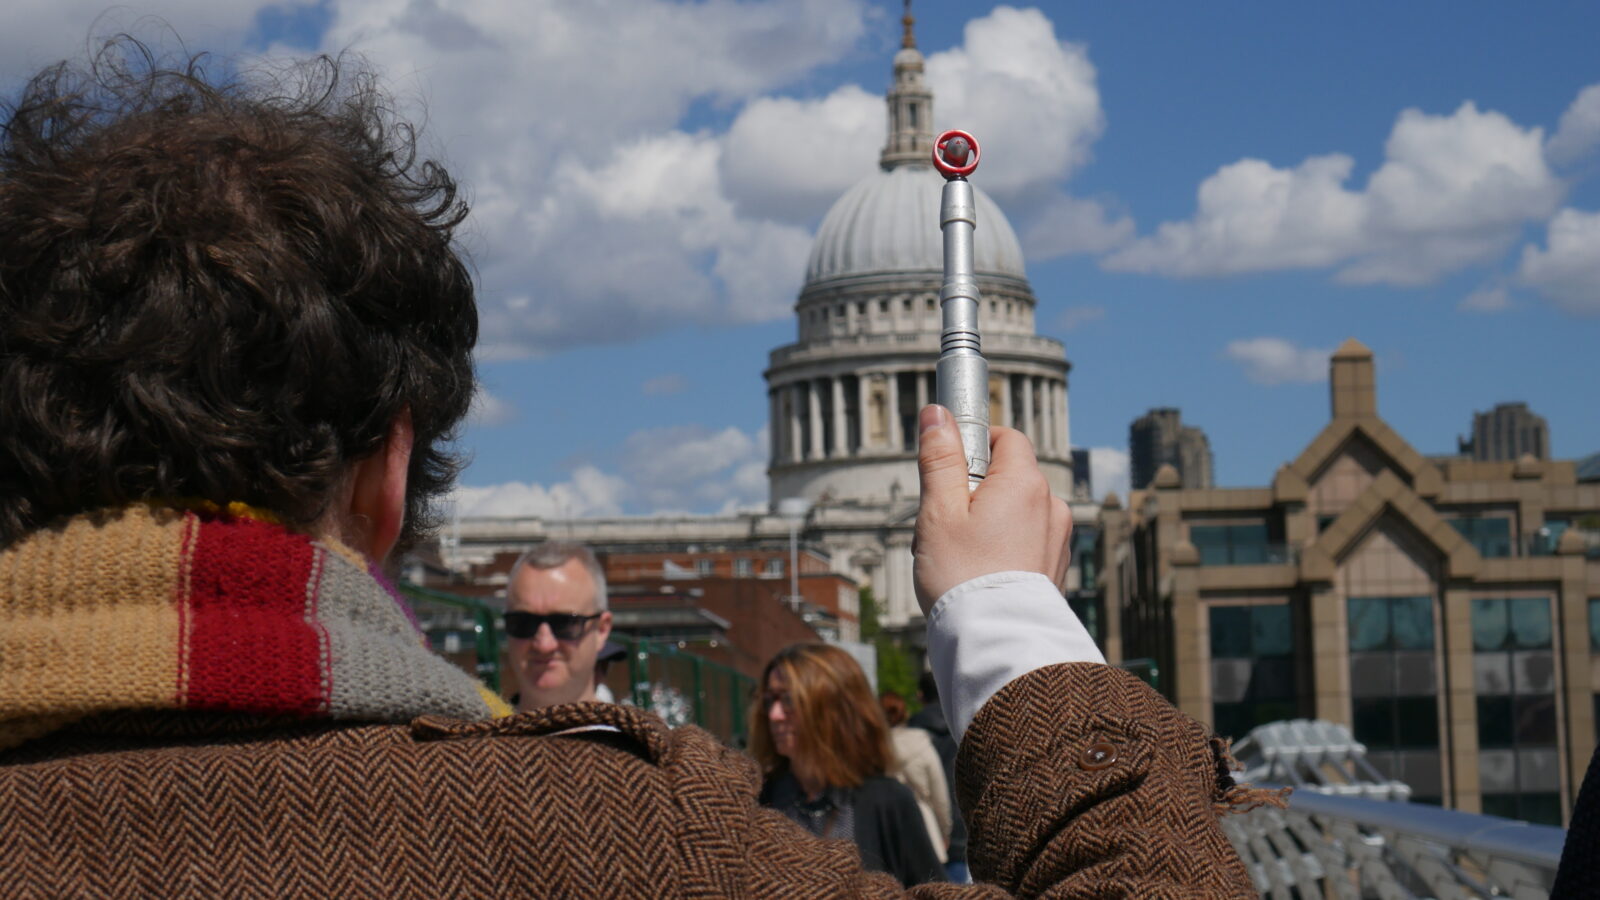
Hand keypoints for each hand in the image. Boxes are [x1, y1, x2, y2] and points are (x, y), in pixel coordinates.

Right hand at [912, 405, 1072, 615]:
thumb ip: (940, 458)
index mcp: (1025, 483)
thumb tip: (937, 413)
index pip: (1006, 438)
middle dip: (974, 491)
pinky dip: (1003, 548)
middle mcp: (1051, 506)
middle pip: (1008, 477)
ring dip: (988, 522)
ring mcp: (1058, 538)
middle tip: (943, 524)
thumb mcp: (938, 512)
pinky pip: (1027, 541)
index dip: (975, 443)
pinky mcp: (1057, 567)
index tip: (949, 465)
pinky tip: (978, 574)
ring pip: (1016, 512)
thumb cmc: (963, 577)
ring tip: (957, 558)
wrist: (996, 643)